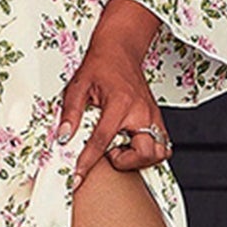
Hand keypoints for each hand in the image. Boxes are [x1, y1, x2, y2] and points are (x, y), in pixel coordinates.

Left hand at [55, 0, 172, 185]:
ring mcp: (153, 116)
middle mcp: (141, 112)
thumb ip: (70, 113)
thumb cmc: (101, 65)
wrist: (120, 50)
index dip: (88, 162)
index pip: (102, 141)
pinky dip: (148, 151)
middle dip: (126, 162)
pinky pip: (162, 145)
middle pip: (145, 153)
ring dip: (139, 158)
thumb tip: (64, 137)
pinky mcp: (157, 118)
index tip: (78, 176)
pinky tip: (130, 143)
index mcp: (120, 103)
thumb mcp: (78, 86)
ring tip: (121, 148)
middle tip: (109, 153)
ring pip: (159, 152)